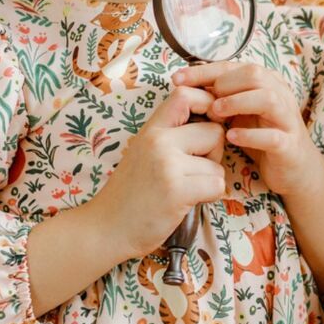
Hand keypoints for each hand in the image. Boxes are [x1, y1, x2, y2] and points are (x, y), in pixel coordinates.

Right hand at [92, 84, 224, 258]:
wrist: (105, 229)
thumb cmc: (131, 193)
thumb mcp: (145, 152)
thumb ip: (171, 134)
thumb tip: (214, 118)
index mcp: (151, 129)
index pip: (185, 94)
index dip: (207, 103)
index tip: (209, 122)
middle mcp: (158, 141)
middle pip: (215, 132)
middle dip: (213, 154)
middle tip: (191, 172)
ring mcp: (167, 164)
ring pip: (218, 163)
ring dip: (210, 180)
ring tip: (184, 189)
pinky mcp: (177, 190)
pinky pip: (217, 185)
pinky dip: (209, 197)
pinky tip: (188, 202)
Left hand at [173, 62, 323, 199]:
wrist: (294, 167)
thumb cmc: (262, 135)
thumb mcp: (240, 112)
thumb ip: (221, 97)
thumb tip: (186, 85)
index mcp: (267, 83)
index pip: (234, 66)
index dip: (204, 71)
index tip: (177, 79)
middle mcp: (280, 95)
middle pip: (254, 74)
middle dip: (224, 84)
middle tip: (204, 101)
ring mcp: (286, 119)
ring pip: (267, 99)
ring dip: (238, 102)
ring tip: (216, 113)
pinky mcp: (288, 145)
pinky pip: (272, 136)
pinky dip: (250, 135)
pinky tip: (231, 137)